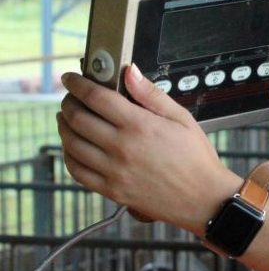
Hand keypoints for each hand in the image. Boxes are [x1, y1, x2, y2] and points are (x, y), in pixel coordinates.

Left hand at [56, 64, 238, 233]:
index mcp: (140, 125)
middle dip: (68, 102)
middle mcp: (122, 147)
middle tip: (71, 97)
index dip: (77, 84)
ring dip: (63, 126)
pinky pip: (76, 171)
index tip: (71, 79)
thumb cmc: (195, 158)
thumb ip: (152, 94)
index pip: (95, 97)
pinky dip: (68, 155)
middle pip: (77, 118)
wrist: (202, 198)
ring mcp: (113, 170)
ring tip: (68, 118)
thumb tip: (130, 73)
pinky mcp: (110, 189)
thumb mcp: (181, 118)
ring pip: (71, 143)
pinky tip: (73, 146)